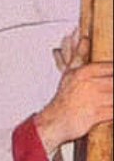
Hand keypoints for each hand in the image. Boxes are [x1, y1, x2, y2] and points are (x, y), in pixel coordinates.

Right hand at [34, 31, 113, 152]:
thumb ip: (79, 54)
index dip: (112, 73)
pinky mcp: (95, 114)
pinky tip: (110, 110)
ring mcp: (93, 99)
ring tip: (110, 98)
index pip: (112, 68)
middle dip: (112, 86)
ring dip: (113, 98)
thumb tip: (82, 37)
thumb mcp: (70, 73)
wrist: (52, 123)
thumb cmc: (63, 100)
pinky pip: (113, 112)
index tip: (109, 81)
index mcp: (85, 72)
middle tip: (109, 88)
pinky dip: (113, 112)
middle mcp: (90, 84)